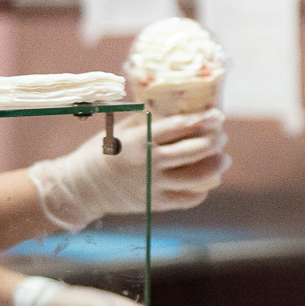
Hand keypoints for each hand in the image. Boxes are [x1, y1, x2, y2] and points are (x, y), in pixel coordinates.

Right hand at [28, 109, 230, 230]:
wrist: (80, 188)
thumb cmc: (102, 152)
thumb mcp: (119, 130)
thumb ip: (146, 119)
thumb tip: (170, 102)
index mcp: (140, 139)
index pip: (179, 127)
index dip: (203, 120)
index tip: (218, 116)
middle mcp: (149, 162)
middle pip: (195, 150)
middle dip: (214, 141)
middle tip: (221, 136)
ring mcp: (153, 184)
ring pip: (197, 176)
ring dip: (216, 166)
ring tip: (223, 159)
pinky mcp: (154, 203)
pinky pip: (187, 199)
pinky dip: (201, 192)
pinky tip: (206, 184)